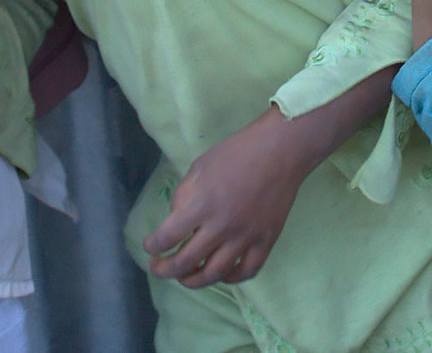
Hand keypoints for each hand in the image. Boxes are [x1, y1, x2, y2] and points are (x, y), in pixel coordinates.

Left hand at [143, 107, 310, 288]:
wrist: (280, 150)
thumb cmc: (238, 152)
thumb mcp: (201, 165)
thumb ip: (184, 194)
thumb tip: (177, 218)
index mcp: (201, 204)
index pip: (167, 238)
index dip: (153, 246)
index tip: (150, 246)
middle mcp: (221, 226)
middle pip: (185, 262)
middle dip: (165, 269)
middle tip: (158, 267)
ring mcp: (245, 237)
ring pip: (213, 274)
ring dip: (193, 280)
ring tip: (185, 278)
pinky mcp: (266, 241)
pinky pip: (247, 271)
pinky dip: (231, 278)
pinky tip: (222, 272)